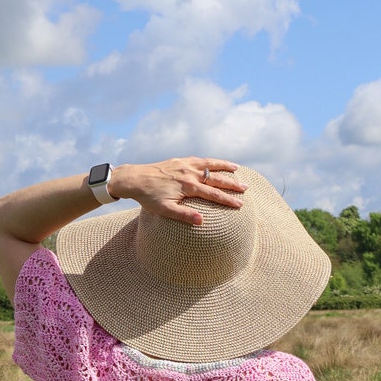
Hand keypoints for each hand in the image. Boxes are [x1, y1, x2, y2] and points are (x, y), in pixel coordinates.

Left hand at [110, 157, 246, 223]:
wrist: (134, 178)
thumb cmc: (149, 198)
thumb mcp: (165, 210)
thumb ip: (184, 215)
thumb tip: (201, 221)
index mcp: (188, 187)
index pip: (213, 194)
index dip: (228, 200)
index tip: (240, 204)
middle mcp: (189, 174)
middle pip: (216, 179)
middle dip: (232, 184)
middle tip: (246, 188)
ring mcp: (185, 165)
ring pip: (210, 164)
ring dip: (224, 166)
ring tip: (237, 169)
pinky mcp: (179, 161)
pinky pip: (199, 160)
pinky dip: (210, 161)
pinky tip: (215, 163)